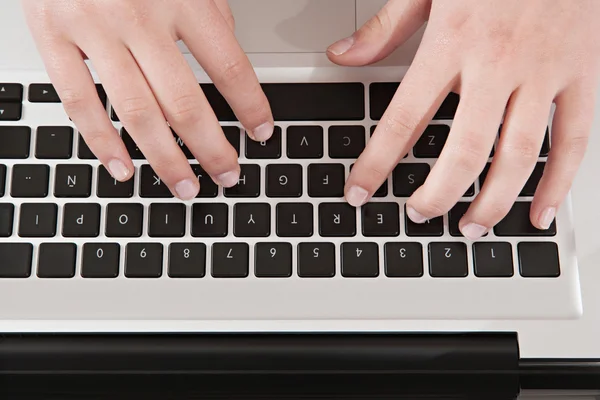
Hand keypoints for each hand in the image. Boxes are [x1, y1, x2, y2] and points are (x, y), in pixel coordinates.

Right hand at [22, 0, 273, 199]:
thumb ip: (208, 14)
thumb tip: (227, 67)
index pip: (227, 65)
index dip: (249, 106)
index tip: (261, 133)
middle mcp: (138, 16)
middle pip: (183, 102)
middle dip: (211, 148)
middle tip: (229, 175)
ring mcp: (92, 29)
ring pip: (136, 112)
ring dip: (165, 159)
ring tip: (186, 187)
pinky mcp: (53, 37)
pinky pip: (80, 101)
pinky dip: (102, 143)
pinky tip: (124, 169)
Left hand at [328, 0, 599, 238]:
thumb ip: (385, 28)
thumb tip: (343, 57)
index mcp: (451, 42)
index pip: (402, 120)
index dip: (375, 163)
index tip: (359, 191)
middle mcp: (497, 64)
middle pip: (463, 151)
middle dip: (436, 194)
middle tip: (417, 214)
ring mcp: (544, 72)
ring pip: (519, 155)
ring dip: (493, 201)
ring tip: (470, 228)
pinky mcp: (583, 73)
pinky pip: (575, 139)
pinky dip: (559, 182)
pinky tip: (539, 212)